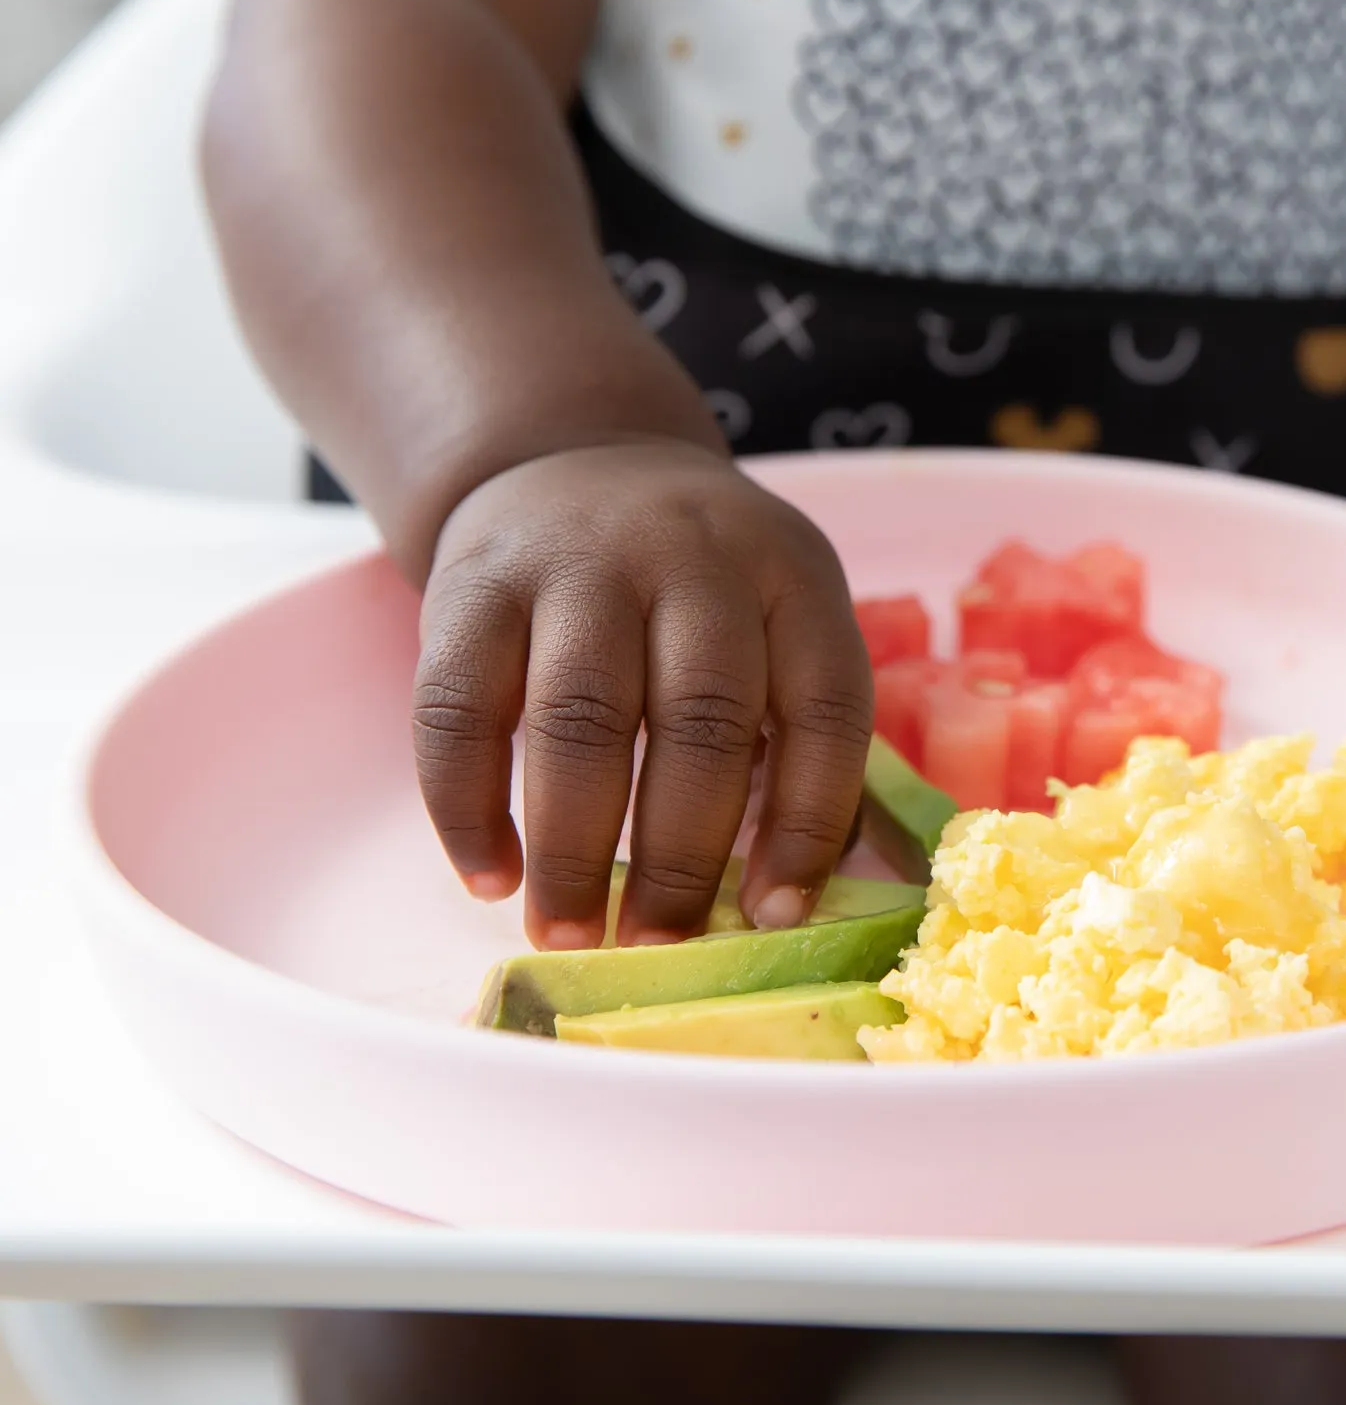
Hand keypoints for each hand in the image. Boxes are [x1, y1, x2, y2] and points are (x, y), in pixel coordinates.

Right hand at [412, 439, 873, 948]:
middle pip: (702, 720)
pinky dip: (469, 808)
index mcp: (792, 573)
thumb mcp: (774, 614)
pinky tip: (490, 875)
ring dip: (575, 847)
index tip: (771, 915)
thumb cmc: (693, 585)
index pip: (825, 706)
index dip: (807, 822)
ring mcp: (577, 563)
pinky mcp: (473, 584)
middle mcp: (693, 558)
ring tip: (570, 932)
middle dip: (680, 856)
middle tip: (658, 944)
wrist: (573, 459)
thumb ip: (791, 731)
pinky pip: (460, 708)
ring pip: (581, 719)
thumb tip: (780, 902)